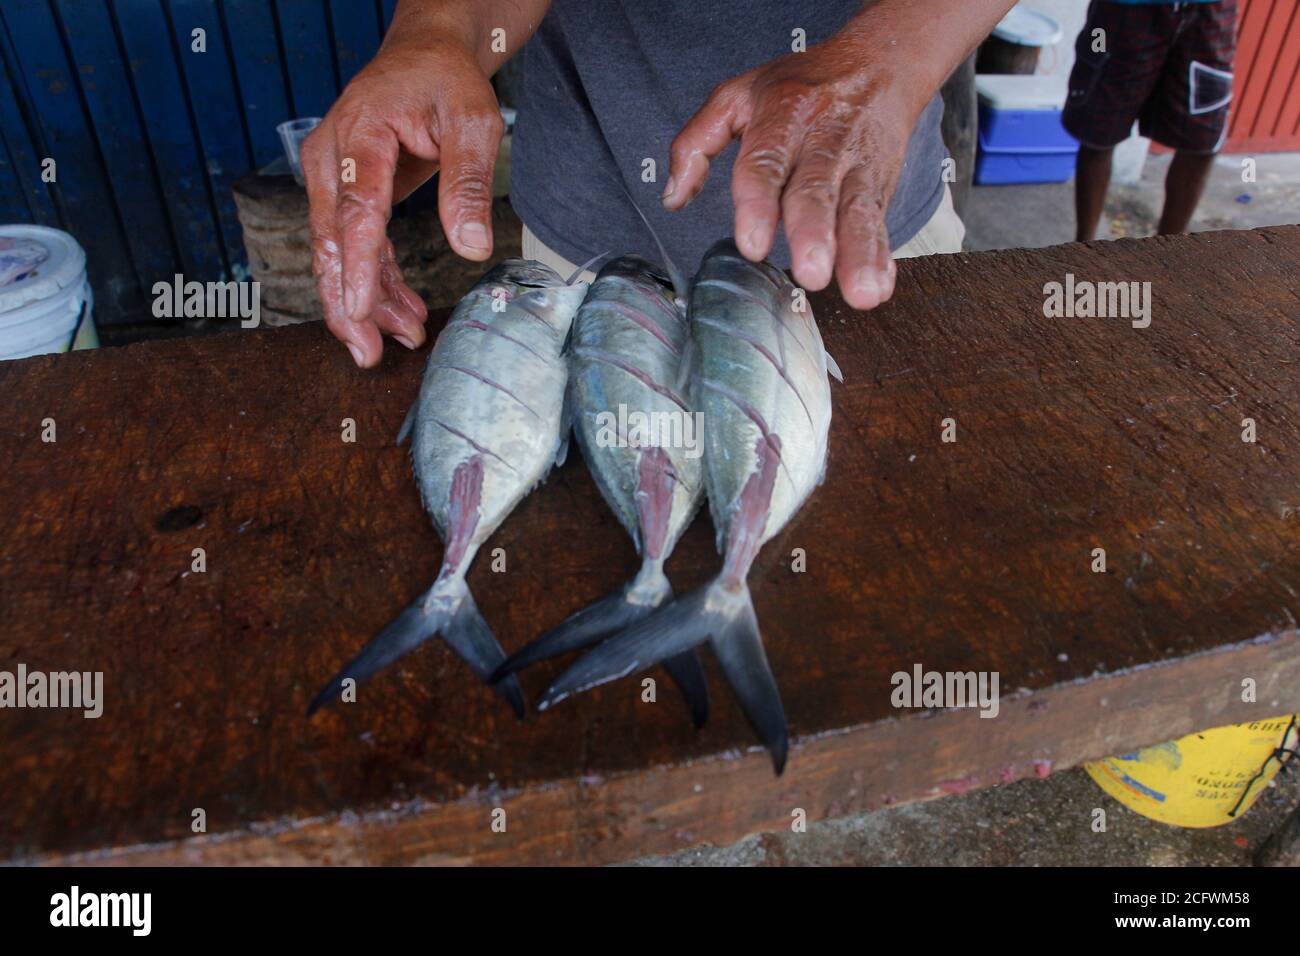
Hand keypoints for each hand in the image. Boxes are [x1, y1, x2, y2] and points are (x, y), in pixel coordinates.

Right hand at [301, 41, 504, 366]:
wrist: (426, 54)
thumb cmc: (446, 79)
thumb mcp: (473, 120)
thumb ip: (467, 182)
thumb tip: (471, 247)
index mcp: (359, 134)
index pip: (355, 210)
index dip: (356, 265)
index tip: (358, 309)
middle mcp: (332, 158)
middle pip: (331, 242)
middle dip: (347, 303)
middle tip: (368, 353)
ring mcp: (333, 176)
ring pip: (339, 252)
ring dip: (367, 300)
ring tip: (405, 337)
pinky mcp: (346, 191)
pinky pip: (356, 246)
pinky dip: (377, 281)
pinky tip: (403, 313)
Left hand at [663, 34, 924, 310]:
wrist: (877, 64)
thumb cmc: (800, 87)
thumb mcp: (738, 95)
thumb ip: (696, 142)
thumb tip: (673, 197)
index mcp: (783, 116)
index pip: (766, 162)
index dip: (758, 203)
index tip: (753, 245)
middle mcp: (824, 140)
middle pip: (816, 191)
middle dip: (814, 234)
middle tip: (811, 273)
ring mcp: (856, 165)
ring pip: (858, 210)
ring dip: (859, 253)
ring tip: (860, 291)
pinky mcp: (879, 186)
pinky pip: (880, 222)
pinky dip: (881, 257)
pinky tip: (879, 285)